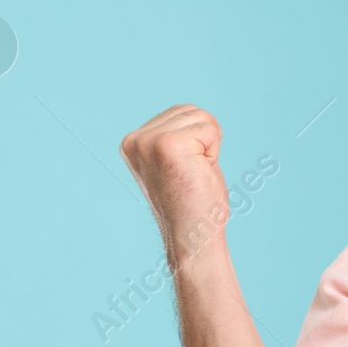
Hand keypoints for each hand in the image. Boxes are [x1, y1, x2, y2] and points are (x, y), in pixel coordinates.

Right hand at [119, 104, 231, 253]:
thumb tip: (188, 112)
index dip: (196, 141)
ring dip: (209, 146)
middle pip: (191, 111)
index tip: (185, 170)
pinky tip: (200, 173)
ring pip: (201, 117)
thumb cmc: (193, 203)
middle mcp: (135, 139)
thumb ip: (176, 135)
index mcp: (133, 142)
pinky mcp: (168, 144)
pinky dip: (214, 151)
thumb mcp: (176, 161)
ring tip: (195, 173)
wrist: (193, 236)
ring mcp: (149, 141)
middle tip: (193, 173)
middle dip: (204, 140)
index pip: (180, 113)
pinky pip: (210, 128)